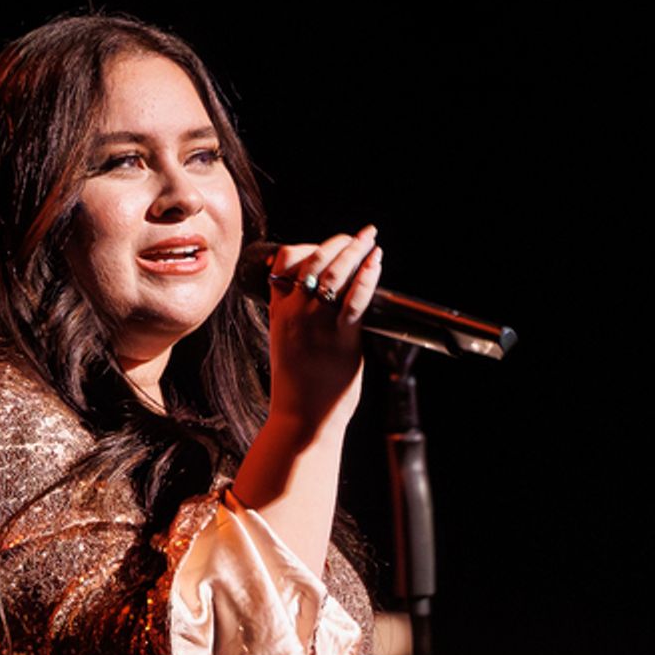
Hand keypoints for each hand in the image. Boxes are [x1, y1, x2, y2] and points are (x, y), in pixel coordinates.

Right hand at [266, 225, 382, 438]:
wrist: (300, 419)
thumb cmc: (297, 386)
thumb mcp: (283, 343)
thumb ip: (292, 316)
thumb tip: (318, 296)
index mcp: (279, 312)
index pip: (285, 262)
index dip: (308, 246)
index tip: (328, 245)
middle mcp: (296, 313)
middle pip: (314, 261)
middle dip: (340, 242)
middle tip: (360, 235)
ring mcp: (317, 325)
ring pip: (335, 274)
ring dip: (356, 251)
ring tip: (370, 242)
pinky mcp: (340, 339)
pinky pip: (355, 300)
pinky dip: (367, 277)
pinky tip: (375, 263)